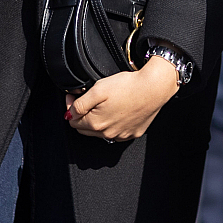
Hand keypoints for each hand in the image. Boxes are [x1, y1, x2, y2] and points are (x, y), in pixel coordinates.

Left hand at [65, 56, 180, 140]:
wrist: (154, 88)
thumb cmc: (128, 86)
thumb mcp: (98, 89)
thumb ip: (80, 104)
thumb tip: (69, 114)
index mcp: (95, 123)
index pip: (72, 121)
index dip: (71, 107)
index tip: (75, 97)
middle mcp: (107, 133)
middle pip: (85, 129)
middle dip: (83, 116)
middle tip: (90, 99)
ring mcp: (120, 135)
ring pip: (100, 132)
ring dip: (98, 121)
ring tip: (106, 104)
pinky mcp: (132, 133)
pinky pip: (117, 132)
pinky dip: (114, 124)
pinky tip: (119, 111)